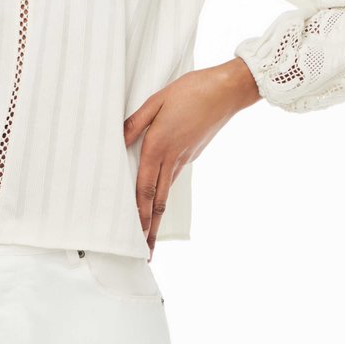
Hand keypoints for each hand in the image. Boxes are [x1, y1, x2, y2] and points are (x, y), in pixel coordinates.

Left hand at [123, 58, 260, 259]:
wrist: (227, 90)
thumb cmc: (191, 90)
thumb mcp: (157, 99)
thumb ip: (136, 122)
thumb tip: (117, 139)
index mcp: (159, 145)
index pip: (145, 187)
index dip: (140, 213)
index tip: (137, 236)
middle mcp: (172, 158)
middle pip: (159, 201)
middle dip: (151, 229)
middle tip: (145, 253)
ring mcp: (184, 158)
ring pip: (166, 192)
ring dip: (158, 216)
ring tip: (150, 236)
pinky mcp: (190, 154)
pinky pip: (172, 178)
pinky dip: (164, 195)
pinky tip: (158, 201)